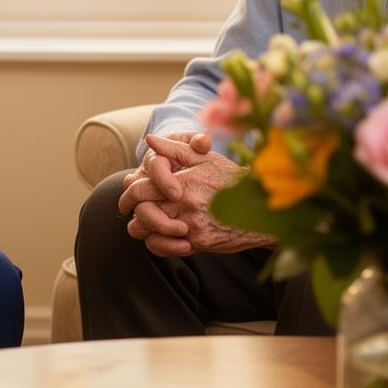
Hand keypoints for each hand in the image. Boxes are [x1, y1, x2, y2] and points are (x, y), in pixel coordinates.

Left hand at [121, 133, 276, 257]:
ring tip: (144, 223)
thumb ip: (175, 149)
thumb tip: (149, 140)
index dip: (129, 192)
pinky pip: (165, 247)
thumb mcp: (205, 157)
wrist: (260, 208)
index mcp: (184, 181)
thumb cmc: (230, 179)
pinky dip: (157, 244)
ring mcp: (191, 225)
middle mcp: (186, 204)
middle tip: (129, 211)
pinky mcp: (199, 243)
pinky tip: (161, 236)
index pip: (142, 188)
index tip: (127, 193)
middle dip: (132, 211)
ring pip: (149, 232)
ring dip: (143, 229)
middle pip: (142, 212)